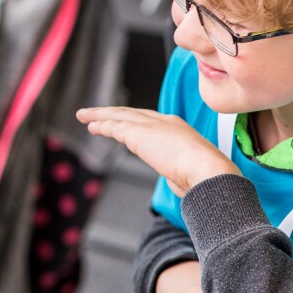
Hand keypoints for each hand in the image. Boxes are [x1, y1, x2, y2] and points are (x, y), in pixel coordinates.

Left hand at [76, 106, 238, 195]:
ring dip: (100, 116)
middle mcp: (164, 122)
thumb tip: (176, 180)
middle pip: (131, 113)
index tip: (121, 121)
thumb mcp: (189, 171)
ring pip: (119, 116)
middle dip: (113, 113)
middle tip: (95, 113)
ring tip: (85, 117)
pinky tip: (92, 127)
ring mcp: (151, 126)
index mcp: (178, 128)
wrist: (207, 172)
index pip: (149, 119)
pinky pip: (115, 127)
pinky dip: (102, 126)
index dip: (133, 119)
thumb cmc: (204, 177)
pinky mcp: (138, 134)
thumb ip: (178, 171)